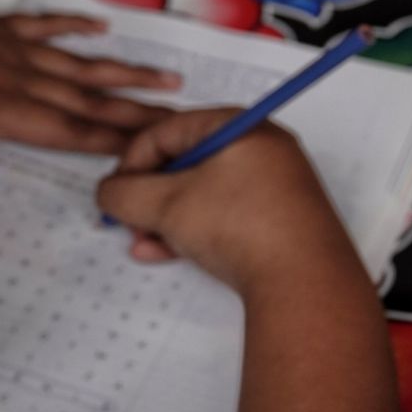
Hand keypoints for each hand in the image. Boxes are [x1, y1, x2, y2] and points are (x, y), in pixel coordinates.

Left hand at [0, 0, 179, 241]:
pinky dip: (74, 27)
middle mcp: (15, 77)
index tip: (153, 148)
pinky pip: (43, 25)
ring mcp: (8, 48)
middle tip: (184, 119)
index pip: (66, 130)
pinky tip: (101, 29)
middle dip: (136, 112)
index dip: (109, 141)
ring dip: (122, 74)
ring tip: (168, 80)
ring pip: (77, 63)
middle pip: (86, 99)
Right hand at [96, 108, 361, 292]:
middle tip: (128, 221)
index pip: (166, 131)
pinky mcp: (277, 220)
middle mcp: (260, 148)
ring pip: (200, 194)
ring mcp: (273, 186)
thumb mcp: (165, 205)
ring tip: (145, 245)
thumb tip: (107, 192)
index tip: (115, 192)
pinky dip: (191, 231)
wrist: (304, 285)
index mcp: (238, 127)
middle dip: (147, 197)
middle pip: (182, 163)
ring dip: (163, 219)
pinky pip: (222, 216)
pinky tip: (164, 254)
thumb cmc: (241, 228)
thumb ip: (123, 193)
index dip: (131, 161)